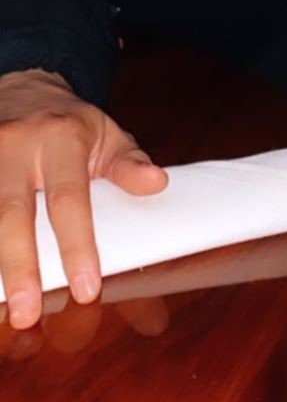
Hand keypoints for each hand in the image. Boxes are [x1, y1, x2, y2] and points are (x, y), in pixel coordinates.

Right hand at [0, 68, 166, 328]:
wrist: (20, 88)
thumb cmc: (69, 124)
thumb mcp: (105, 133)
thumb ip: (127, 163)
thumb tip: (156, 183)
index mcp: (59, 138)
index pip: (69, 198)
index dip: (77, 245)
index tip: (86, 289)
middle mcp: (14, 147)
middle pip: (11, 214)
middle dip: (19, 266)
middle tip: (27, 314)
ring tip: (3, 307)